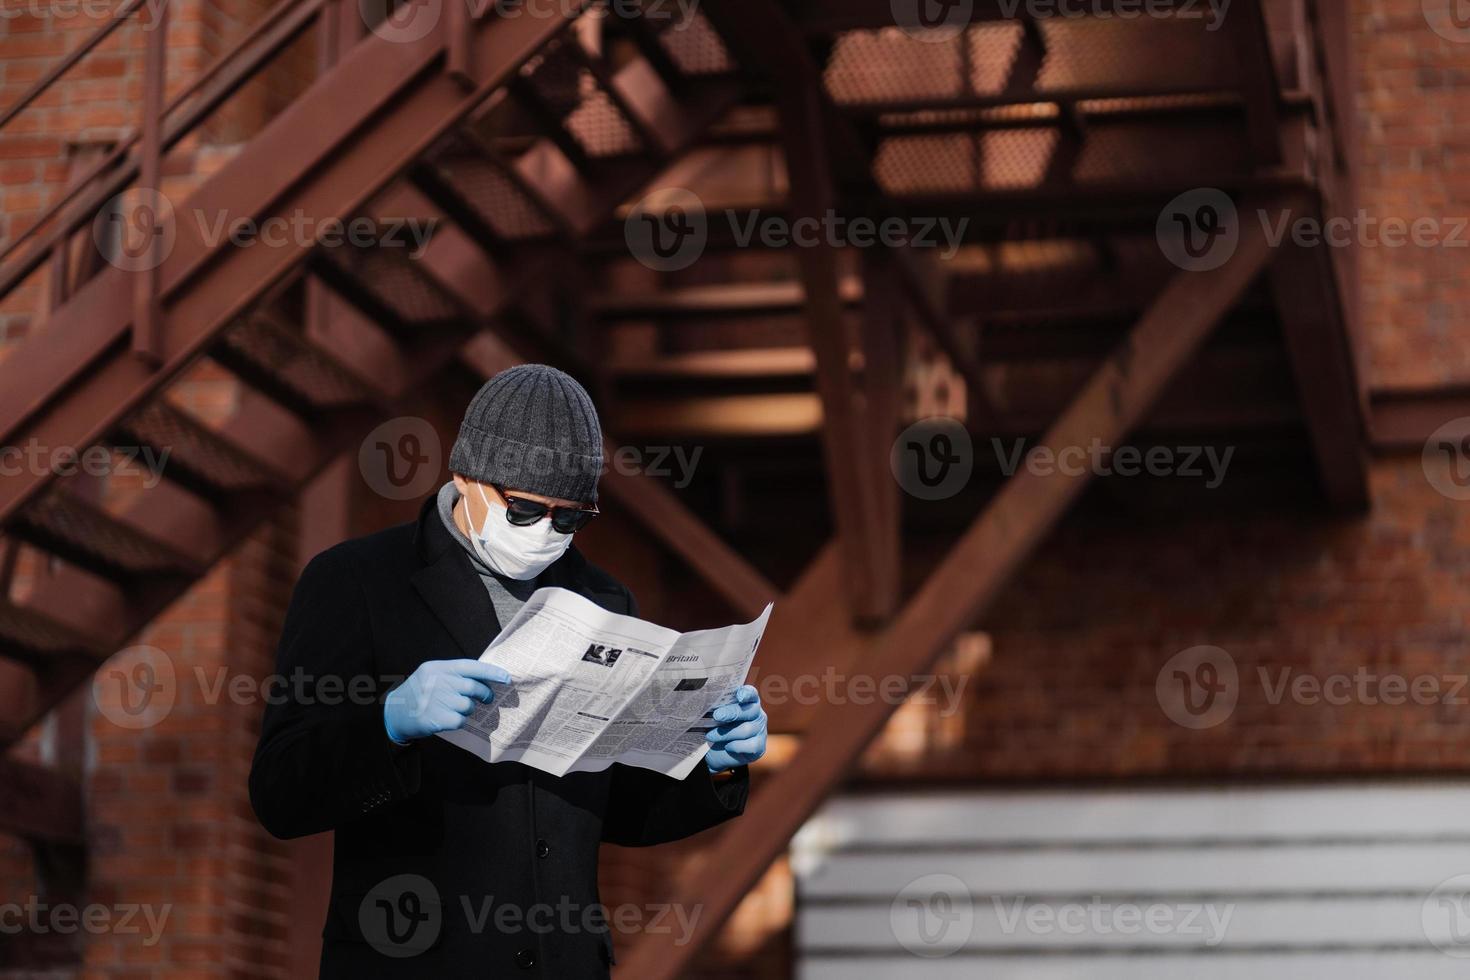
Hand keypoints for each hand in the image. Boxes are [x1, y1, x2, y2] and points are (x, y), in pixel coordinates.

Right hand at [384, 659, 510, 743]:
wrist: (394, 714)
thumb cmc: (419, 693)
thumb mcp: (431, 675)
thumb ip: (454, 674)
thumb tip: (486, 679)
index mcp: (437, 668)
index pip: (470, 666)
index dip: (491, 672)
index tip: (506, 678)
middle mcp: (436, 682)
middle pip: (472, 687)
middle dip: (484, 694)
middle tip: (487, 699)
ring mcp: (435, 700)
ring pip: (468, 705)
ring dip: (468, 709)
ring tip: (457, 709)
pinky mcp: (434, 718)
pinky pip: (460, 720)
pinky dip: (459, 721)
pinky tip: (449, 719)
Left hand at [705, 685, 765, 772]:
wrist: (716, 751)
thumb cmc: (716, 727)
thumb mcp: (714, 716)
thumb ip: (715, 708)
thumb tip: (704, 703)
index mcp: (746, 701)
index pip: (751, 693)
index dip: (746, 693)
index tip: (739, 696)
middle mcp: (756, 714)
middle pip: (749, 710)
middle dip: (732, 713)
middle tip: (717, 716)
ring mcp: (759, 730)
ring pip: (746, 729)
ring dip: (726, 733)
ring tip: (710, 736)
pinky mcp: (759, 746)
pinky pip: (750, 745)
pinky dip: (736, 746)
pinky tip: (727, 746)